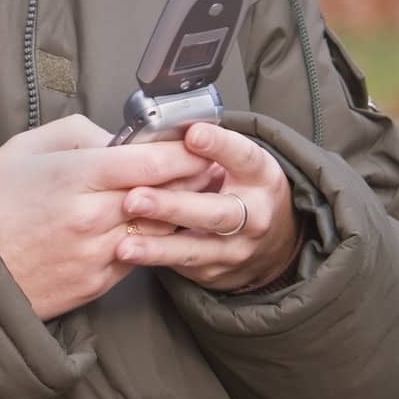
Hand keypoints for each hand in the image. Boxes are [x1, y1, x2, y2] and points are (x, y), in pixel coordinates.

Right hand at [0, 115, 222, 319]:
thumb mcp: (29, 147)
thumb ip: (80, 133)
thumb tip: (120, 139)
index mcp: (75, 176)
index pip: (151, 162)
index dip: (185, 152)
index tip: (200, 143)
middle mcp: (91, 217)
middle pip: (165, 196)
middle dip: (194, 180)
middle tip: (211, 166)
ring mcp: (97, 254)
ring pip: (160, 230)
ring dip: (181, 212)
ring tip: (195, 195)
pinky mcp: (98, 283)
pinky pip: (141, 257)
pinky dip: (155, 240)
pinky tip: (160, 225)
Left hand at [115, 123, 300, 292]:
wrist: (273, 243)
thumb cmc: (243, 187)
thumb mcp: (239, 160)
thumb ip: (209, 146)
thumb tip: (164, 126)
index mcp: (260, 176)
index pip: (243, 157)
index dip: (218, 145)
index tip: (192, 134)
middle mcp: (254, 217)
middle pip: (216, 212)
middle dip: (173, 206)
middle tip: (135, 198)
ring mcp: (235, 250)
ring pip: (195, 249)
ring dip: (157, 247)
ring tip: (124, 244)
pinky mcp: (215, 273)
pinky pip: (182, 266)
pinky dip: (154, 259)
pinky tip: (128, 253)